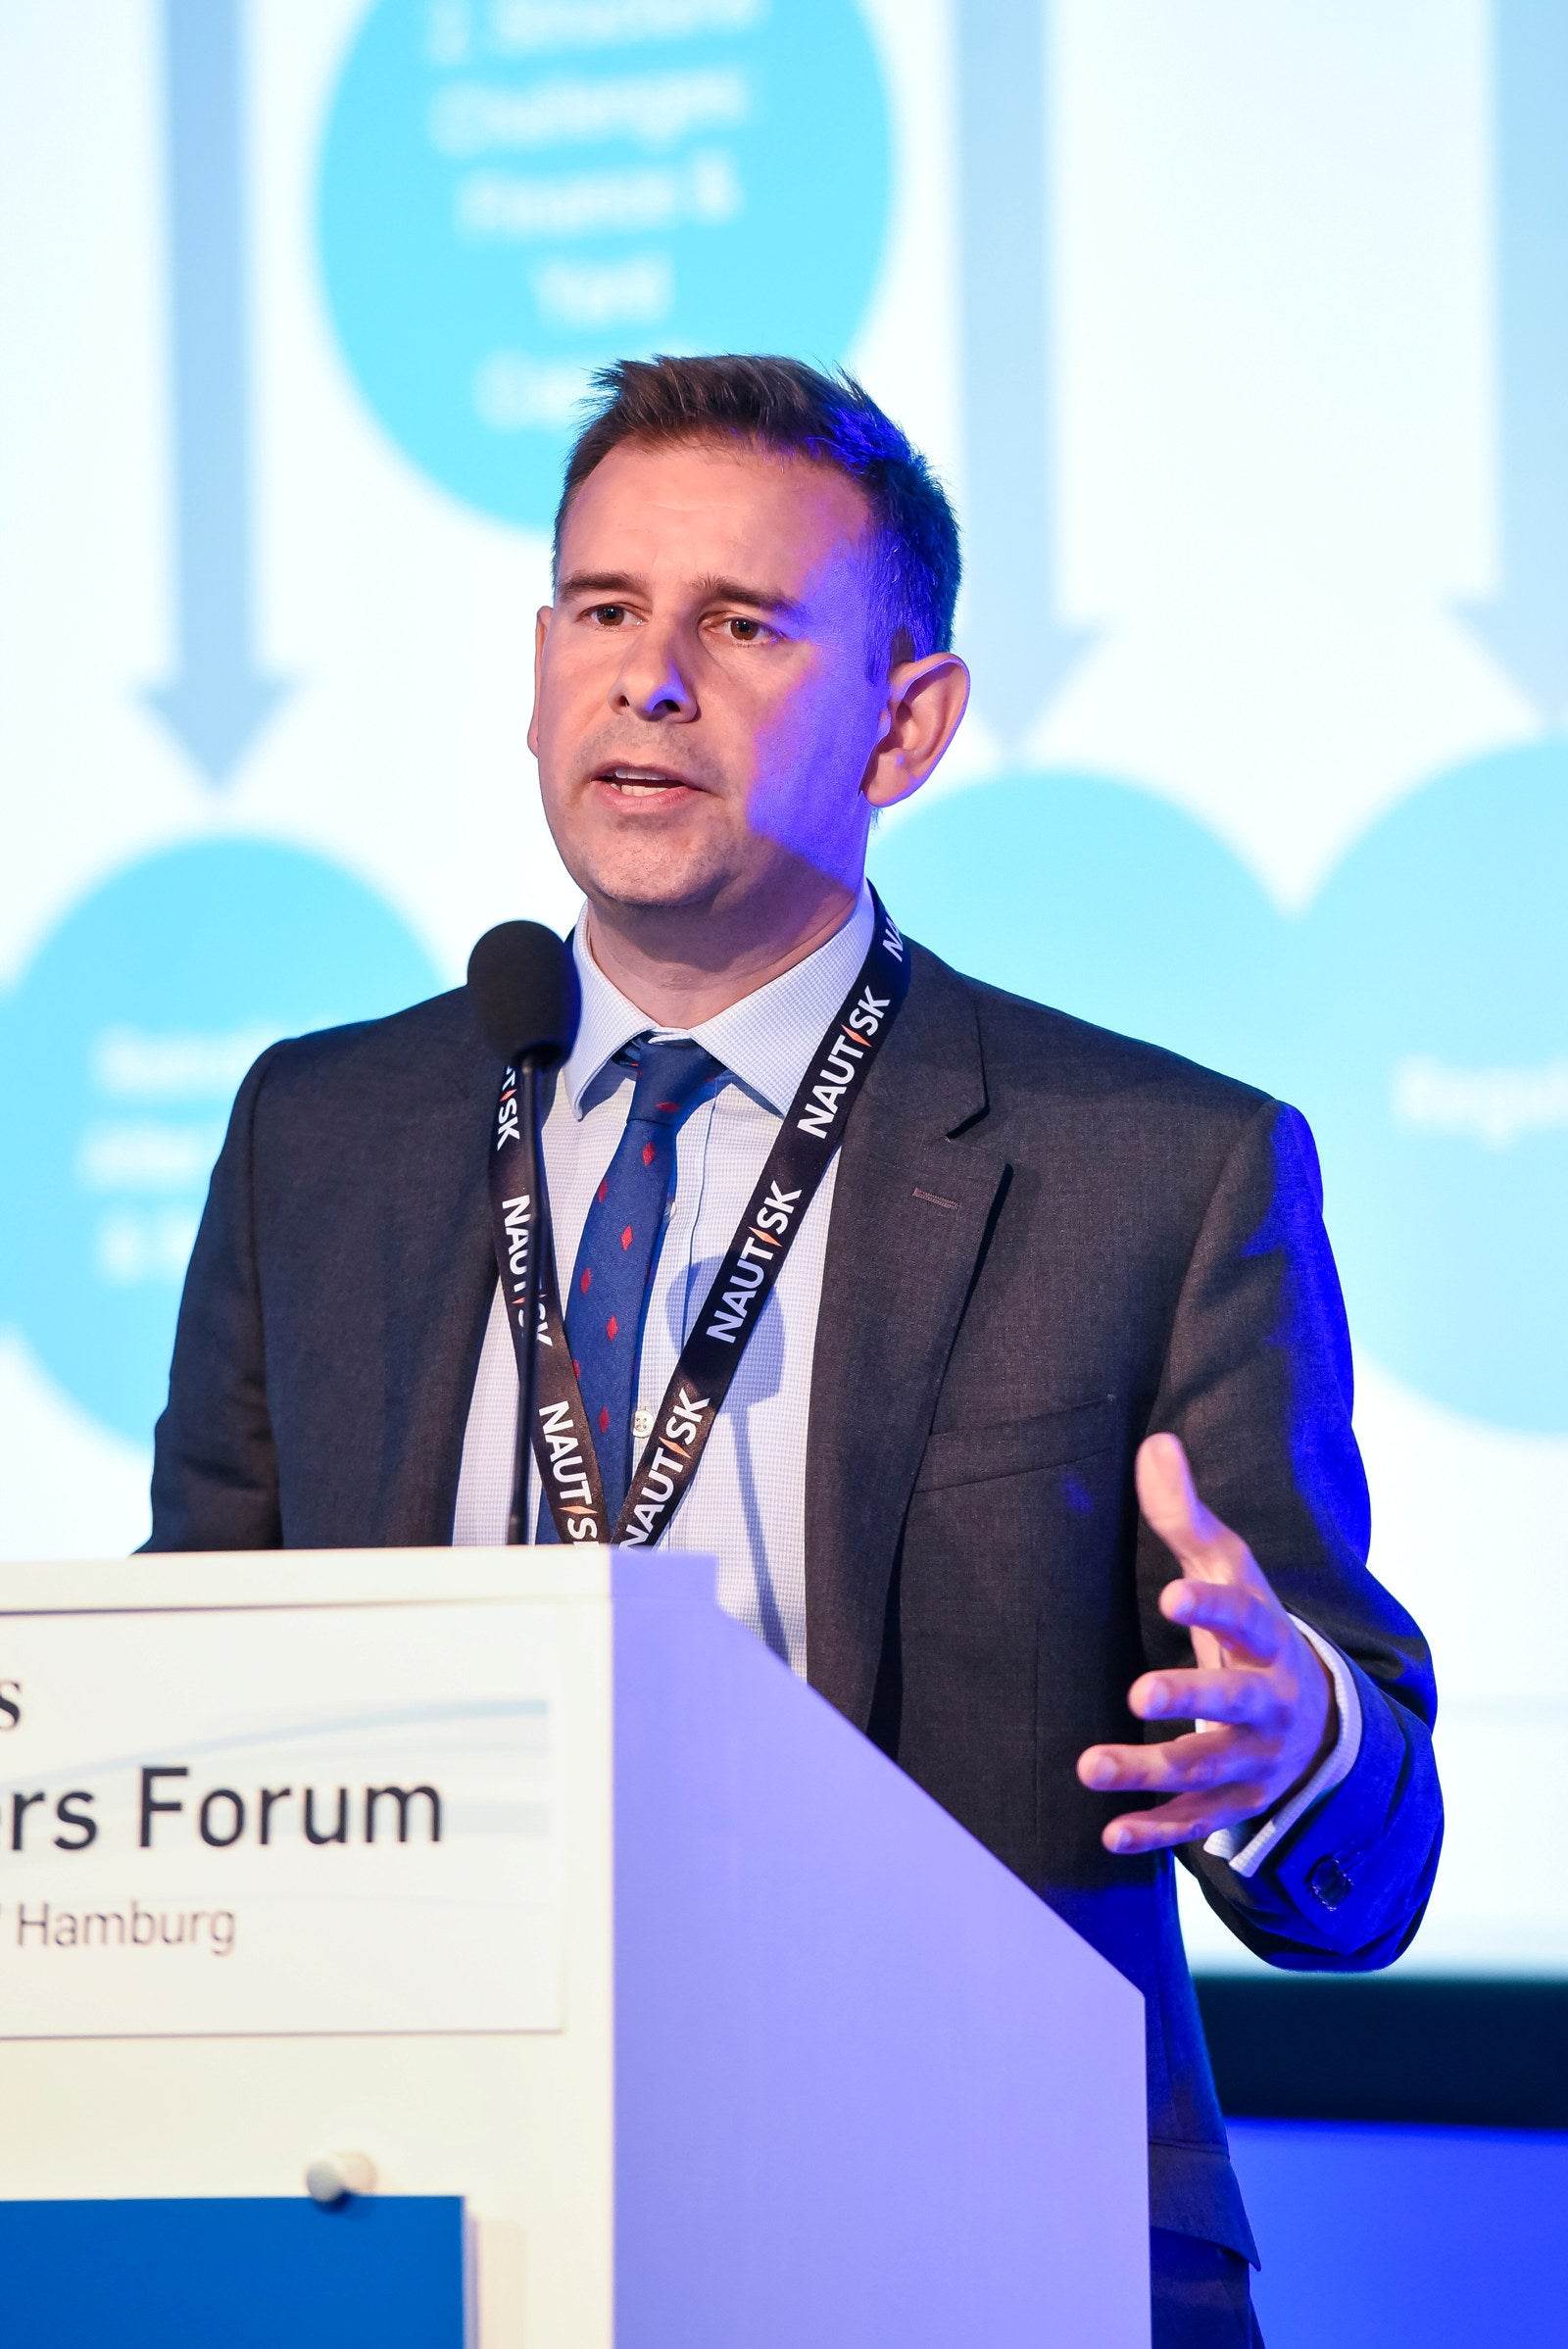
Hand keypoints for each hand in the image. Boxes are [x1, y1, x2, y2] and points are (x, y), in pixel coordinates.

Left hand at [1077, 1433, 1335, 1854]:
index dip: (1210, 1606)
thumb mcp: (1230, 1572)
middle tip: (1141, 1691)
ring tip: (1090, 1764)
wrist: (1316, 1721)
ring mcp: (1253, 1759)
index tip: (1173, 1594)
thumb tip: (1155, 1442)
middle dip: (1190, 1697)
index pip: (1243, 1616)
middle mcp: (1267, 1703)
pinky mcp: (1234, 1803)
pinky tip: (1110, 1833)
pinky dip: (1154, 1831)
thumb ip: (1188, 1516)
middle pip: (1232, 1701)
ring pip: (1204, 1769)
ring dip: (1148, 1770)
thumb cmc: (1251, 1630)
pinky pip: (1194, 1823)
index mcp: (1265, 1637)